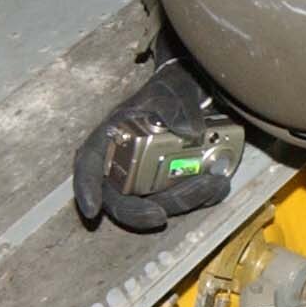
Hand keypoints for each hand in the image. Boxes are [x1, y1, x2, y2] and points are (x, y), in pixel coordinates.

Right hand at [72, 59, 233, 231]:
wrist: (197, 93)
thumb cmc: (173, 89)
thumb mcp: (173, 89)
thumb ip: (177, 106)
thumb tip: (188, 132)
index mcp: (113, 137)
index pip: (89, 164)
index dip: (86, 187)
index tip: (91, 210)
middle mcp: (127, 162)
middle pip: (121, 198)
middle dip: (139, 212)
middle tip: (159, 217)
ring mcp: (152, 177)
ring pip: (157, 203)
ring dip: (182, 201)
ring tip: (212, 184)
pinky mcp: (178, 184)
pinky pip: (186, 199)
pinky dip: (204, 197)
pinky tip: (219, 185)